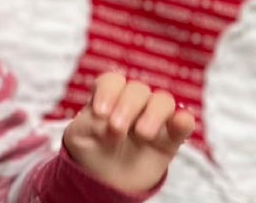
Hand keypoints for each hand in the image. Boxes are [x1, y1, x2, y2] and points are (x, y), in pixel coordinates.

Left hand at [63, 72, 195, 193]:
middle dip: (127, 106)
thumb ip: (88, 123)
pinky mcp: (171, 138)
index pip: (112, 81)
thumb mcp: (78, 137)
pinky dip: (183, 120)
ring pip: (163, 101)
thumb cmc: (90, 151)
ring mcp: (153, 118)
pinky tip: (179, 123)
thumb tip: (107, 119)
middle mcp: (132, 104)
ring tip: (142, 134)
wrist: (106, 181)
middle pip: (137, 89)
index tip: (100, 113)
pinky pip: (184, 122)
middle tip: (116, 129)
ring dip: (154, 113)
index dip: (108, 92)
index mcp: (107, 98)